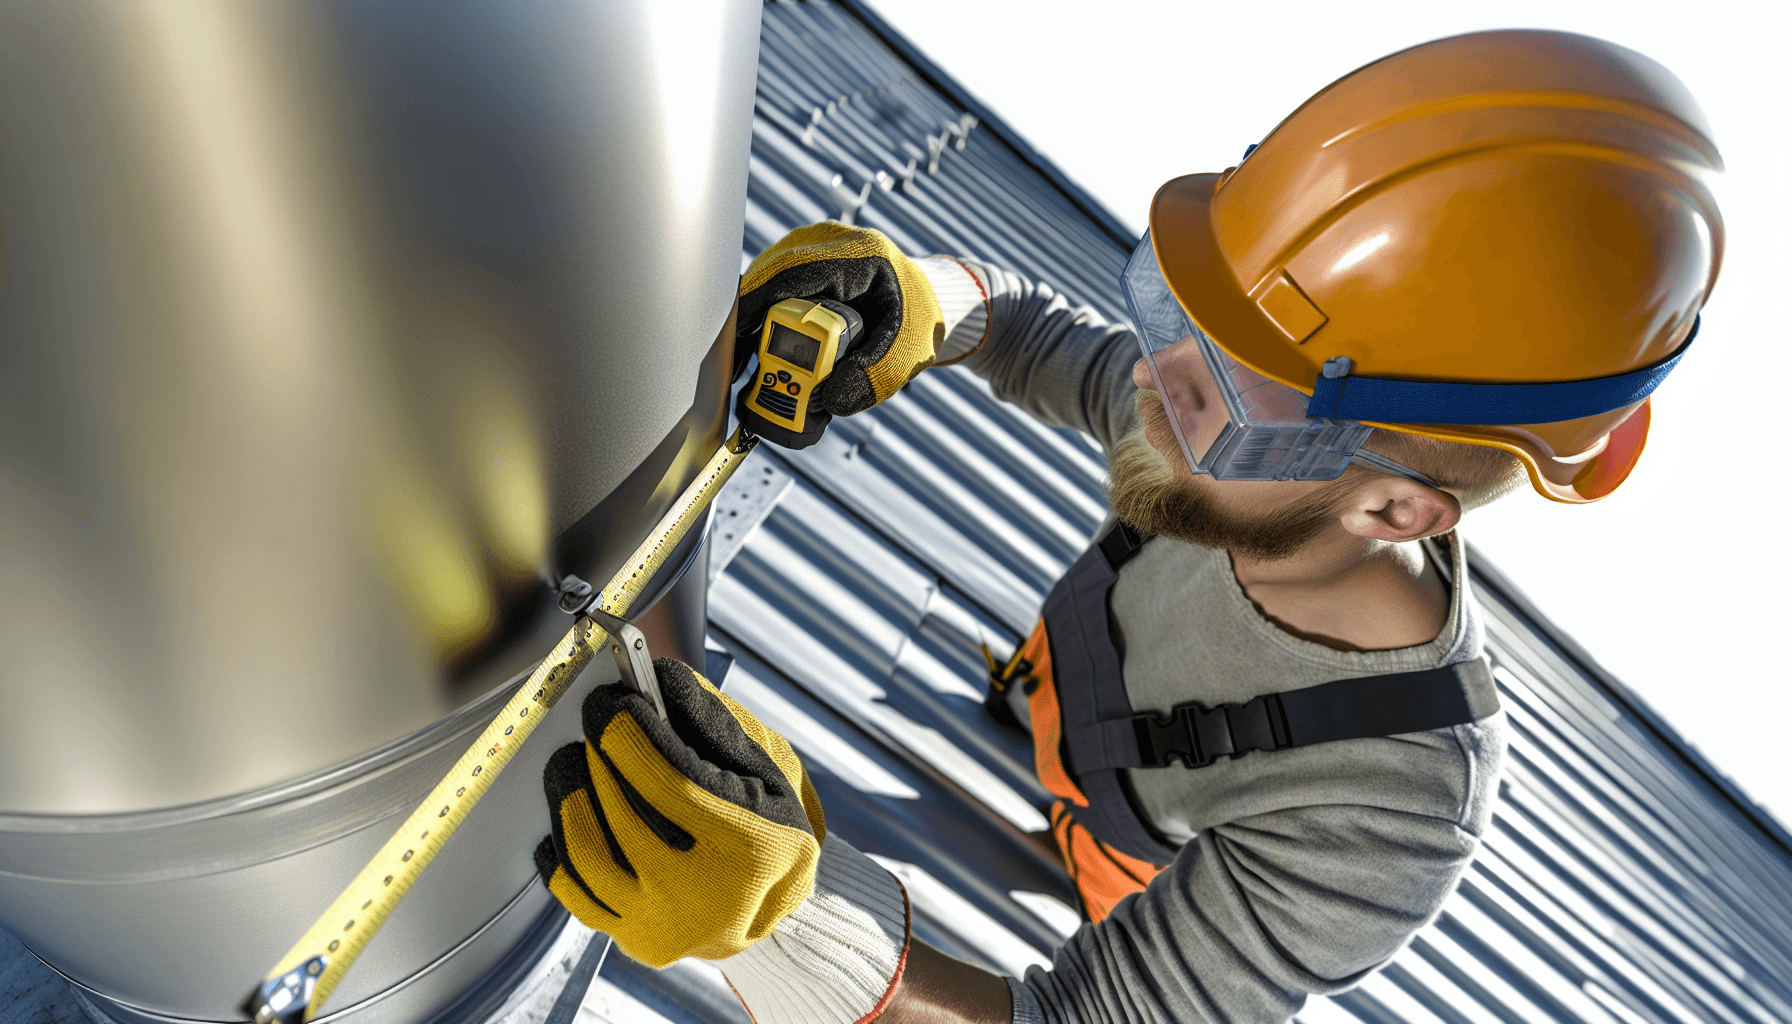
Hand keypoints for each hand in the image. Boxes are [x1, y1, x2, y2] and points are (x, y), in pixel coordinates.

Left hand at [534, 659, 826, 966]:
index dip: (630, 734)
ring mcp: (668, 929)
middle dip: (598, 757)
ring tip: (570, 760)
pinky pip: (578, 894)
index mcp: (752, 847)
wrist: (783, 911)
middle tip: (589, 720)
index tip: (608, 699)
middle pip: (624, 815)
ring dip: (569, 797)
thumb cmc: (776, 825)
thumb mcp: (771, 768)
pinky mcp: (637, 942)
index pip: (671, 780)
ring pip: (590, 857)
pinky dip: (560, 849)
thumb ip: (715, 723)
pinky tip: (567, 812)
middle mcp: (708, 899)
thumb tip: (659, 680)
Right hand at [738, 222, 945, 416]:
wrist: (925, 302)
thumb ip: (874, 377)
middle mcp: (828, 241)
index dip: (757, 302)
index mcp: (858, 254)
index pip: (793, 271)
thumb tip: (830, 402)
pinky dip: (762, 318)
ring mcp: (812, 248)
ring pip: (765, 282)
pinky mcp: (802, 264)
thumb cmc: (918, 322)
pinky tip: (758, 350)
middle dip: (750, 320)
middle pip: (770, 275)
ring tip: (746, 362)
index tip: (737, 337)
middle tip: (739, 362)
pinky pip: (771, 288)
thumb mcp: (907, 354)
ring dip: (753, 321)